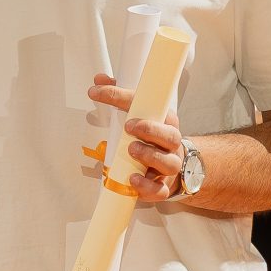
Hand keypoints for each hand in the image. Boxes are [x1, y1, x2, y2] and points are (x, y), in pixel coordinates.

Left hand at [87, 75, 184, 201]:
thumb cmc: (150, 138)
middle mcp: (171, 143)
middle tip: (129, 126)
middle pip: (170, 135)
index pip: (149, 105)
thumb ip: (119, 97)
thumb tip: (99, 80)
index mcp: (165, 121)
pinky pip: (160, 190)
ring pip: (168, 162)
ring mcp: (169, 165)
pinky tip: (133, 180)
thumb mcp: (137, 114)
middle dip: (150, 130)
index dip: (122, 96)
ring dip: (150, 156)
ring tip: (131, 150)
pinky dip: (148, 187)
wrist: (171, 166)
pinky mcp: (163, 186)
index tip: (99, 92)